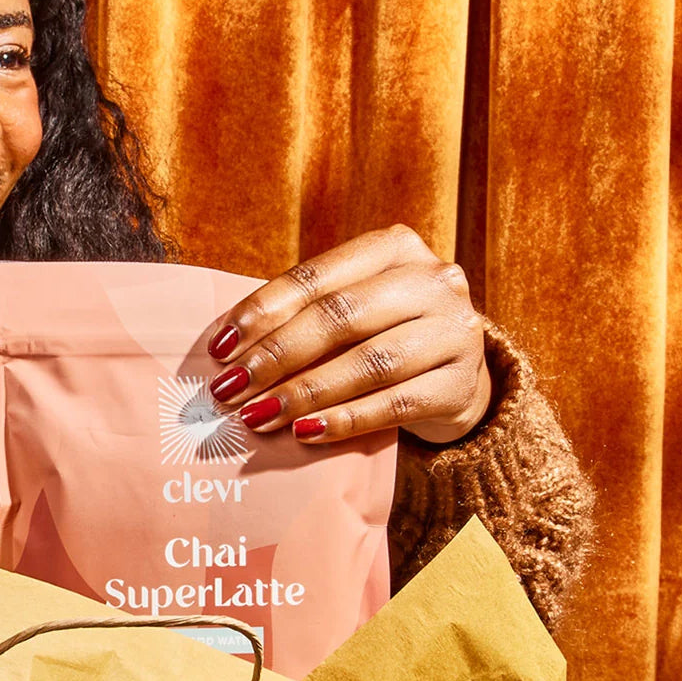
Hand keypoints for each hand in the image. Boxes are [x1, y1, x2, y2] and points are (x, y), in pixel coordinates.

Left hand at [200, 225, 492, 444]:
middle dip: (276, 356)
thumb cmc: (382, 334)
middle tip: (230, 389)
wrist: (457, 375)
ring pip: (369, 363)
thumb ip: (301, 315)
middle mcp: (432, 280)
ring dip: (304, 393)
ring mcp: (454, 331)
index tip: (219, 348)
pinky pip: (395, 405)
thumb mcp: (351, 308)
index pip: (314, 278)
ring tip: (258, 416)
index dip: (261, 312)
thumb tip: (225, 349)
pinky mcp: (462, 384)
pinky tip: (305, 433)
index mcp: (393, 248)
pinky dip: (345, 420)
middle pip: (340, 317)